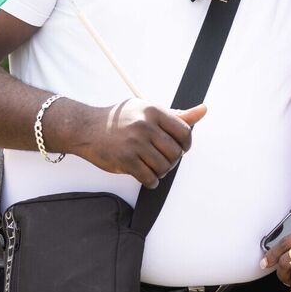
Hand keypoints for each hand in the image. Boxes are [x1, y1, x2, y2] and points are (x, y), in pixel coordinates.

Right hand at [72, 99, 206, 187]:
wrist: (87, 128)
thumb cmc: (121, 119)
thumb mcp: (148, 110)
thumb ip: (177, 115)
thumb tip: (203, 110)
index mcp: (154, 111)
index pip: (185, 132)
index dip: (186, 144)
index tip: (179, 148)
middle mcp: (145, 125)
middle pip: (176, 152)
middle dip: (172, 160)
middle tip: (163, 159)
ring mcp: (135, 143)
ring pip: (164, 167)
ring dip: (161, 171)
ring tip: (153, 167)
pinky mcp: (125, 160)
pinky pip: (149, 178)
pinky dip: (152, 181)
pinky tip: (147, 176)